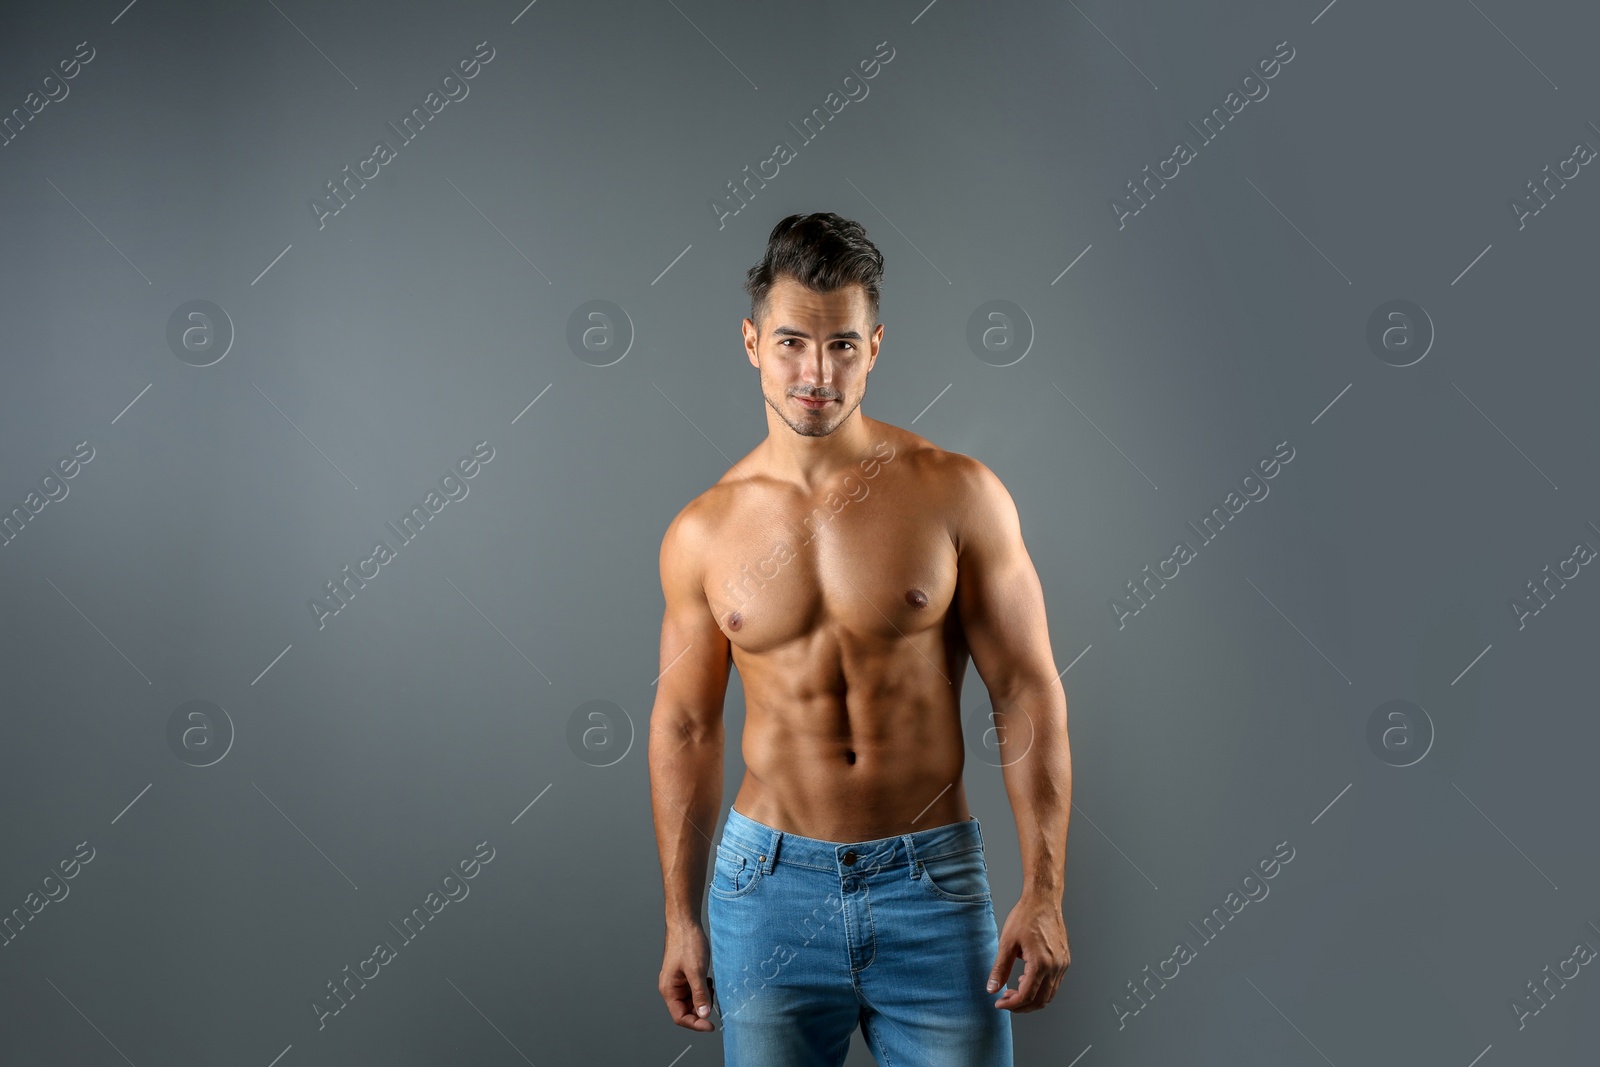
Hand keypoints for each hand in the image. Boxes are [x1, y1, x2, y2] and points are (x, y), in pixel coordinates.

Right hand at [659, 922, 715, 1030]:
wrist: (685, 923)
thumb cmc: (687, 943)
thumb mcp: (696, 971)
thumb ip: (700, 994)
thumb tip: (704, 1015)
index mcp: (669, 989)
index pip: (680, 1017)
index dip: (695, 1024)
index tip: (711, 1025)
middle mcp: (672, 988)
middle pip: (686, 1010)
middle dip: (701, 1010)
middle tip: (713, 1000)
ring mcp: (678, 981)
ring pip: (692, 1001)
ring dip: (703, 999)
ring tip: (710, 987)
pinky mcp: (685, 975)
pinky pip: (694, 990)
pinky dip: (704, 989)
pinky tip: (708, 979)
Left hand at [987, 893, 1068, 1011]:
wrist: (1043, 900)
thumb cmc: (1026, 916)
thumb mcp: (1007, 942)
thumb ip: (1000, 968)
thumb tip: (992, 988)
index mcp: (1041, 963)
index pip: (1026, 996)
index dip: (1011, 1004)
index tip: (999, 1003)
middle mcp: (1056, 967)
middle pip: (1040, 1001)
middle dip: (1021, 1006)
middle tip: (1005, 1000)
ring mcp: (1062, 964)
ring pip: (1049, 994)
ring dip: (1031, 998)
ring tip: (1014, 990)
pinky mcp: (1065, 960)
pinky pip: (1054, 983)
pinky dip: (1040, 988)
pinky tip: (1026, 978)